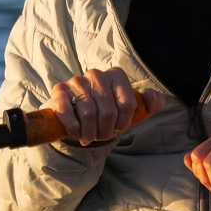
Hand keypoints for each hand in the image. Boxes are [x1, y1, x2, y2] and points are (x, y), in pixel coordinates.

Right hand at [49, 68, 165, 145]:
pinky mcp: (59, 90)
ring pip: (87, 113)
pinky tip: (76, 132)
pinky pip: (67, 111)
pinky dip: (73, 128)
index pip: (127, 104)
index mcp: (117, 75)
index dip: (123, 123)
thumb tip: (151, 96)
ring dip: (89, 132)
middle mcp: (96, 74)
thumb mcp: (134, 110)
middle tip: (101, 136)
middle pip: (107, 111)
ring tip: (89, 136)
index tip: (118, 128)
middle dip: (105, 131)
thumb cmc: (109, 114)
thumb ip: (151, 103)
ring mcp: (76, 81)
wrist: (78, 115)